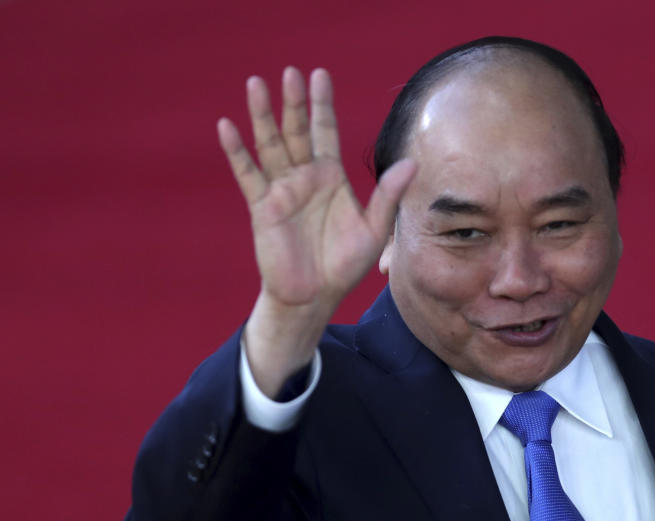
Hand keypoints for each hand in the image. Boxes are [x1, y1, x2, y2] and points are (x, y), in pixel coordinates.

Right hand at [217, 67, 415, 394]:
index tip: (320, 76)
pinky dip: (237, 152)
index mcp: (330, 178)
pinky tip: (227, 126)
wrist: (314, 296)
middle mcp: (304, 178)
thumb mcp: (373, 230)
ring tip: (256, 84)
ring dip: (263, 116)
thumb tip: (412, 163)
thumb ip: (388, 196)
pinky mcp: (262, 208)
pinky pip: (248, 175)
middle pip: (296, 131)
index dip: (322, 105)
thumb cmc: (343, 266)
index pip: (325, 132)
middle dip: (294, 104)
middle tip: (291, 73)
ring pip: (270, 145)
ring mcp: (281, 190)